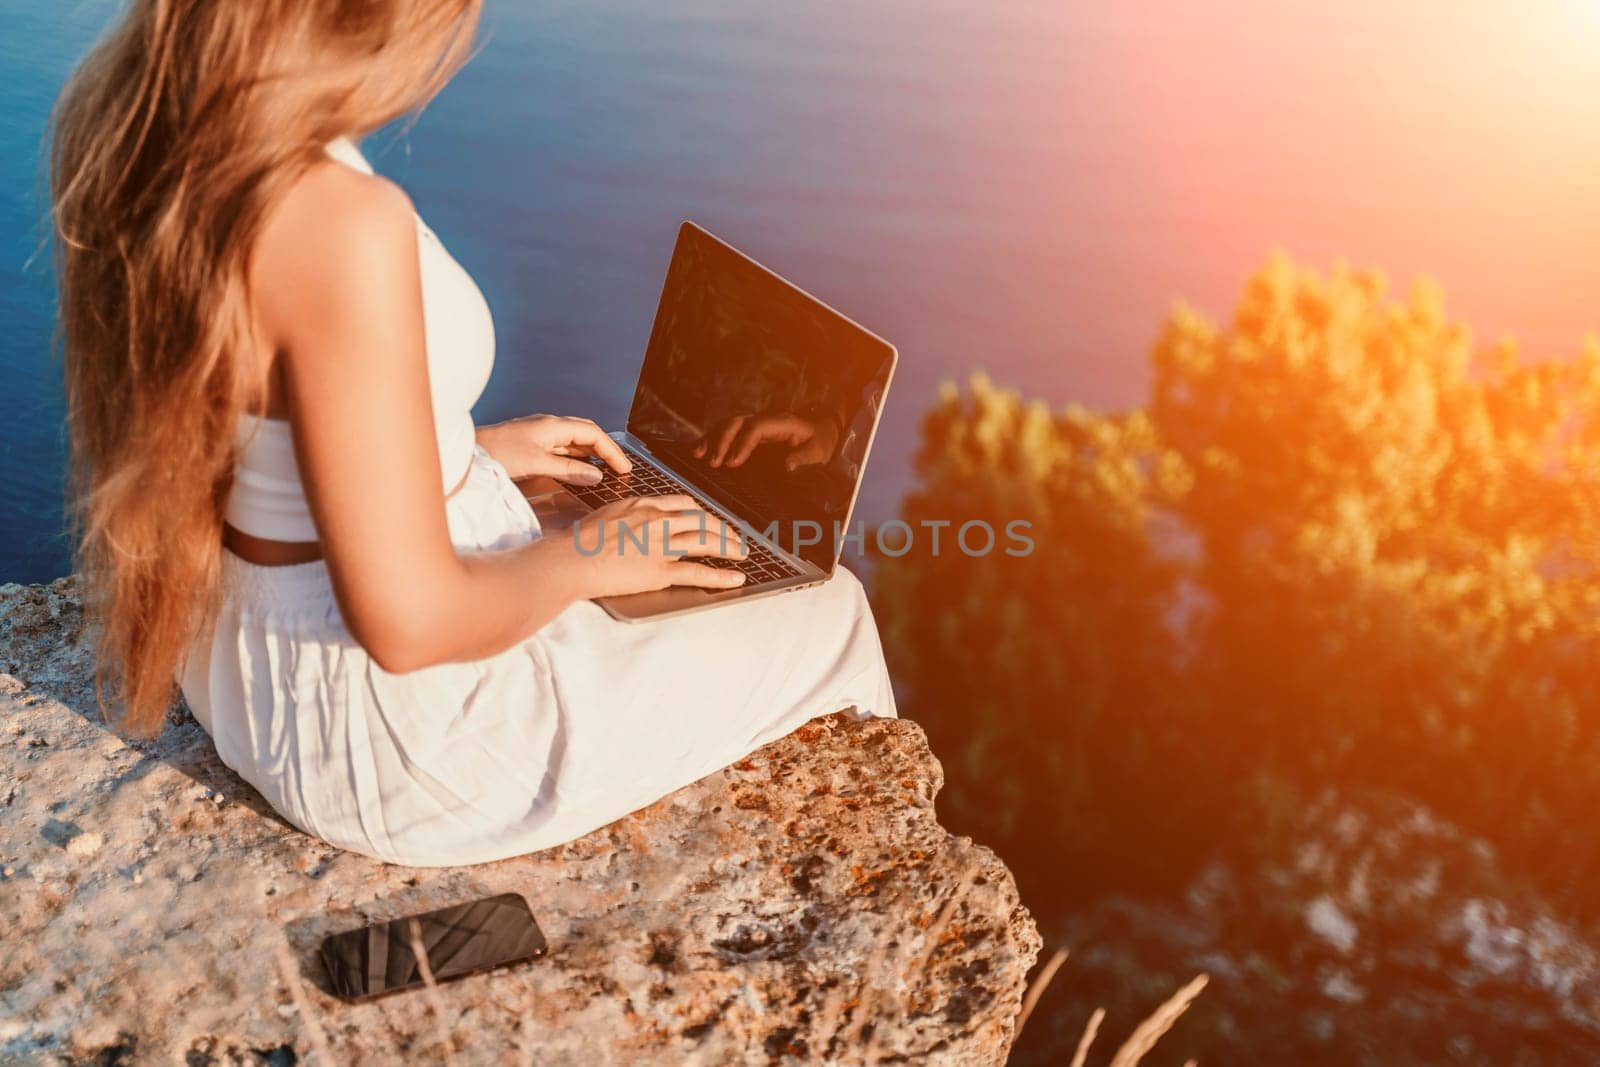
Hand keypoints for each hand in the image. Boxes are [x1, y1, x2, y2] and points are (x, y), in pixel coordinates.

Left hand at [477, 415, 630, 483]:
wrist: (466, 452)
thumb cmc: (497, 454)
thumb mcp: (537, 464)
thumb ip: (568, 471)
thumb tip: (596, 475)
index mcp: (553, 426)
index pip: (593, 433)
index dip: (611, 451)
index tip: (624, 469)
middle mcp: (549, 426)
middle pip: (586, 433)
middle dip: (605, 449)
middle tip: (619, 469)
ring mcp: (539, 434)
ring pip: (573, 442)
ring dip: (590, 454)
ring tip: (604, 470)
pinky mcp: (530, 444)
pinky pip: (561, 449)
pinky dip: (575, 459)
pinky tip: (577, 470)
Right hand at [566, 495, 748, 596]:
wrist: (569, 559)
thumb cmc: (578, 541)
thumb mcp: (607, 514)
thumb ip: (628, 515)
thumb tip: (635, 522)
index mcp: (643, 504)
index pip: (684, 504)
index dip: (702, 513)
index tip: (710, 520)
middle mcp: (657, 520)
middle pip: (701, 520)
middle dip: (722, 529)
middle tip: (735, 538)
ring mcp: (660, 544)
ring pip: (706, 541)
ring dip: (729, 547)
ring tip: (742, 554)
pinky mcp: (659, 570)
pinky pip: (698, 572)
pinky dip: (721, 576)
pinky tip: (736, 578)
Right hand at [691, 411, 840, 470]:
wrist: (819, 429)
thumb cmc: (819, 441)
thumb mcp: (818, 450)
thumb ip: (805, 457)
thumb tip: (789, 466)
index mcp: (782, 422)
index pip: (756, 428)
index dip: (742, 444)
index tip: (732, 463)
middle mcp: (765, 418)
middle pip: (738, 422)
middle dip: (722, 441)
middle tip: (713, 463)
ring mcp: (755, 420)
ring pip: (728, 424)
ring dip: (712, 438)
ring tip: (699, 455)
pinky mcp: (749, 428)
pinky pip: (727, 429)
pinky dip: (712, 438)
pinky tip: (700, 450)